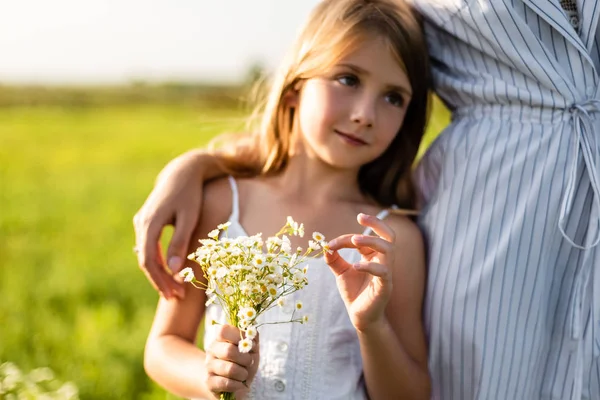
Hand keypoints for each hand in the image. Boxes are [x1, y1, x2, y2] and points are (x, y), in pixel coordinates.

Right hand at [133, 152, 203, 299]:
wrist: (182, 172)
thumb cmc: (190, 194)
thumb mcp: (189, 218)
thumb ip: (180, 243)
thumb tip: (173, 271)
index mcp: (150, 223)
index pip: (149, 261)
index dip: (160, 280)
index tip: (175, 294)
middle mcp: (141, 223)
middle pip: (145, 261)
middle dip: (160, 281)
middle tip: (176, 297)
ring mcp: (141, 222)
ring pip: (146, 255)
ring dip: (159, 273)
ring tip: (174, 289)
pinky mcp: (146, 222)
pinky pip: (148, 247)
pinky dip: (157, 261)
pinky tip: (169, 273)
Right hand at [204, 325, 259, 396]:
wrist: (233, 382)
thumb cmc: (243, 362)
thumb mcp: (251, 348)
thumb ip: (252, 338)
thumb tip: (251, 333)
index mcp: (220, 338)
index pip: (223, 331)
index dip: (239, 336)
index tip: (249, 345)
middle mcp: (212, 350)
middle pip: (228, 351)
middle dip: (245, 359)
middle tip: (249, 362)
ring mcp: (209, 366)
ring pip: (229, 369)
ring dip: (242, 373)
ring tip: (244, 374)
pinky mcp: (209, 382)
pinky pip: (226, 383)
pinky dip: (237, 385)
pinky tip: (238, 384)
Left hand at [325, 213, 394, 331]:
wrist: (360, 317)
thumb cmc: (354, 293)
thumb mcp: (341, 272)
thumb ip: (334, 259)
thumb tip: (325, 246)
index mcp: (374, 256)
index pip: (364, 239)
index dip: (346, 238)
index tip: (330, 244)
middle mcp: (383, 261)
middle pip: (389, 236)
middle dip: (377, 223)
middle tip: (361, 217)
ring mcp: (386, 273)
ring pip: (389, 250)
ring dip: (372, 241)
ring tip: (354, 240)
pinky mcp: (385, 287)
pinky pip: (383, 272)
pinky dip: (369, 266)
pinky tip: (355, 266)